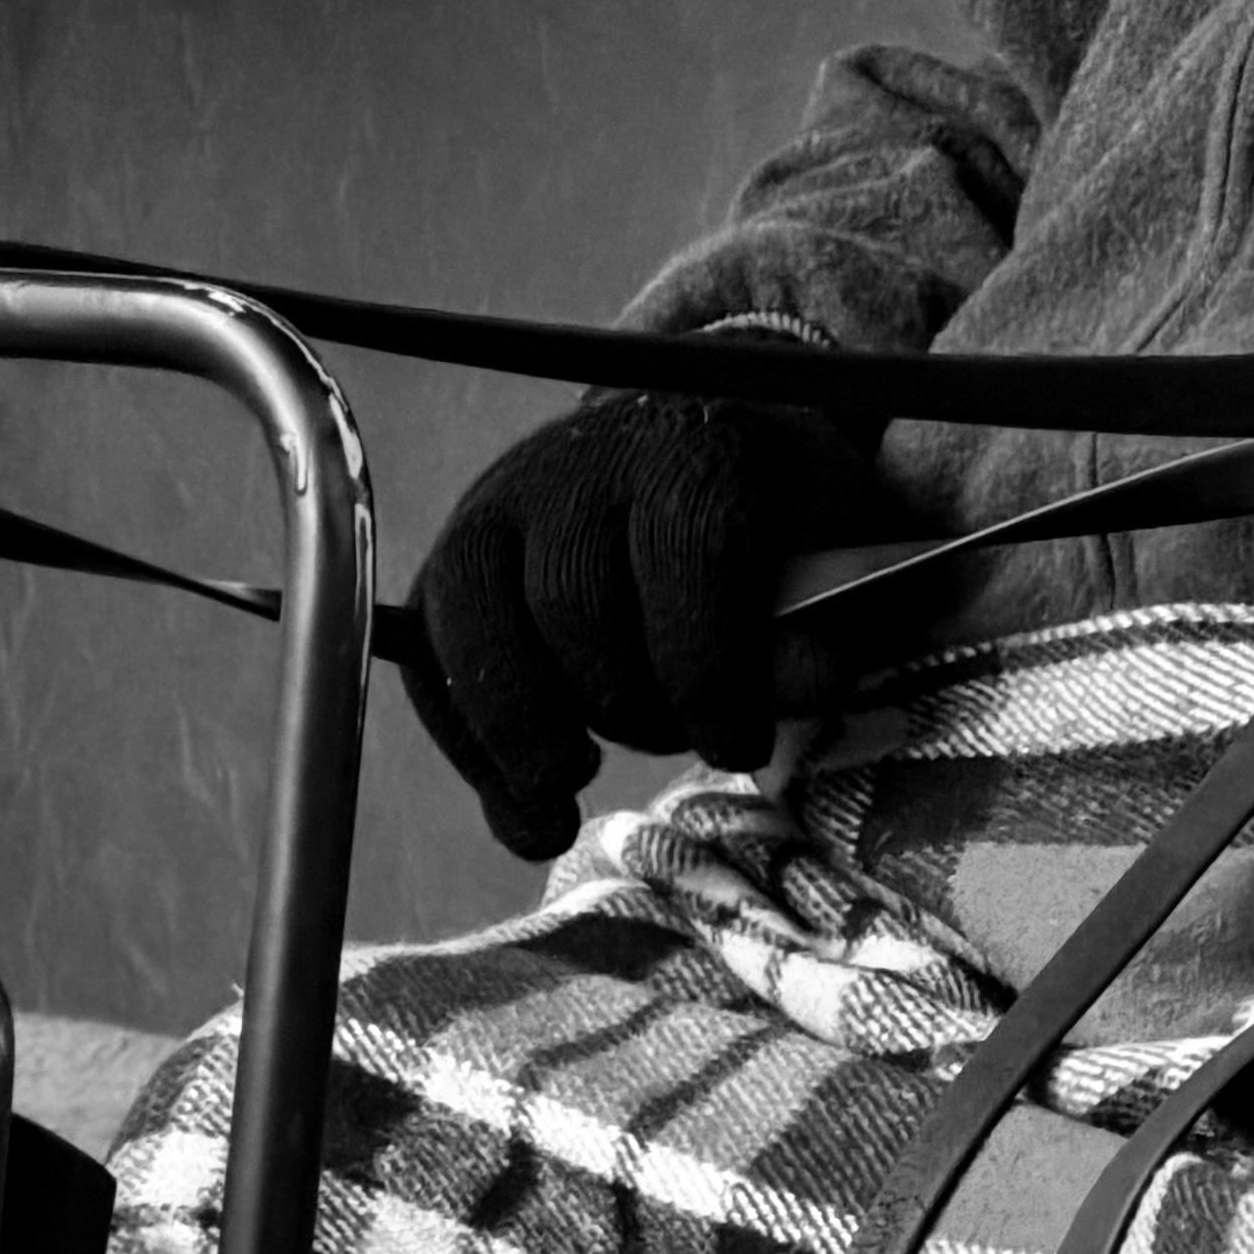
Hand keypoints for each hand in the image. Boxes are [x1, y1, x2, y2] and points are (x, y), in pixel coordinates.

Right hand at [400, 381, 867, 860]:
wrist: (695, 458)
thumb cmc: (773, 523)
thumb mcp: (827, 559)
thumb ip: (820, 628)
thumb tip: (811, 685)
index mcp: (692, 446)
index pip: (691, 551)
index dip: (712, 670)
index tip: (739, 744)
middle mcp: (581, 462)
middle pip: (575, 601)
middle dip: (624, 703)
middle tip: (671, 743)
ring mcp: (498, 504)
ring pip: (475, 622)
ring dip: (523, 726)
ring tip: (573, 778)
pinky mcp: (449, 561)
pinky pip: (426, 662)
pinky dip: (472, 750)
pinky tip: (530, 807)